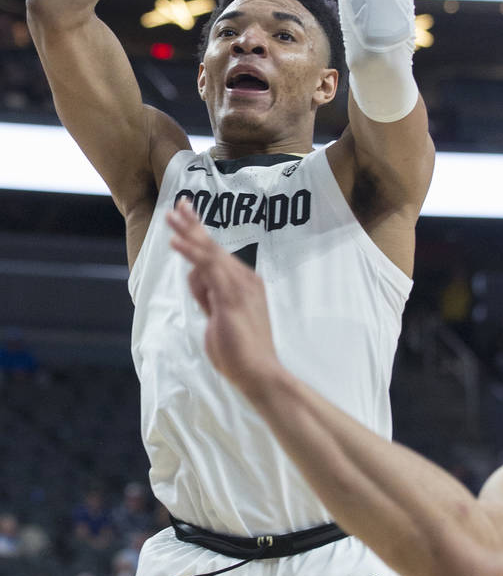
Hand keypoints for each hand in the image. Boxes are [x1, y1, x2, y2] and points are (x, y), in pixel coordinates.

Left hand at [167, 199, 279, 396]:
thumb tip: (196, 277)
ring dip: (188, 232)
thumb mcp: (218, 317)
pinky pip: (207, 268)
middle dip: (194, 224)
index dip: (201, 233)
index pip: (218, 253)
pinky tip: (176, 242)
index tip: (188, 215)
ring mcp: (239, 286)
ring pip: (209, 252)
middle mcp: (244, 279)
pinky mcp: (230, 296)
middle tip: (178, 204)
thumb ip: (208, 296)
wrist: (259, 372)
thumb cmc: (240, 351)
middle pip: (214, 245)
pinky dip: (190, 252)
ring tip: (170, 217)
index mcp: (243, 283)